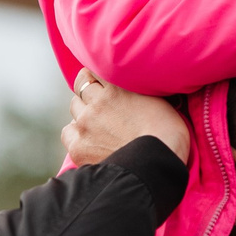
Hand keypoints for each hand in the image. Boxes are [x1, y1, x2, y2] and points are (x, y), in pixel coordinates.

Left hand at [63, 73, 189, 166]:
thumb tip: (136, 84)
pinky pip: (68, 132)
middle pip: (81, 87)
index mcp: (117, 87)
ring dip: (83, 112)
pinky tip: (89, 138)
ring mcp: (84, 125)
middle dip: (90, 92)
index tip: (102, 80)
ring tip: (98, 122)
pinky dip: (76, 133)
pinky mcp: (77, 147)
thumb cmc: (167, 132)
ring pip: (75, 109)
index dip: (98, 75)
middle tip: (102, 102)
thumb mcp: (159, 99)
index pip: (95, 70)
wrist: (155, 164)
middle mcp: (96, 103)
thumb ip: (139, 89)